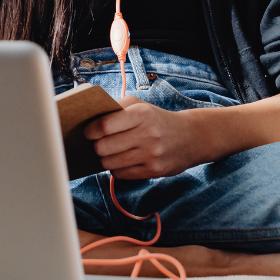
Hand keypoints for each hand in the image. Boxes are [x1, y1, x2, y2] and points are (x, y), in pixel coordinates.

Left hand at [84, 95, 212, 179]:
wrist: (191, 137)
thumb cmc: (157, 119)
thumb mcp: (140, 105)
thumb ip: (115, 109)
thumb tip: (89, 120)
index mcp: (142, 113)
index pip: (105, 125)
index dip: (91, 130)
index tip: (89, 131)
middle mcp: (148, 134)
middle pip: (103, 147)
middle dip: (97, 146)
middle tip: (99, 143)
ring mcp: (152, 155)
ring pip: (110, 163)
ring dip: (105, 159)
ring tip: (110, 152)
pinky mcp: (154, 171)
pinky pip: (121, 175)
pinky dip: (116, 169)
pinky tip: (122, 161)